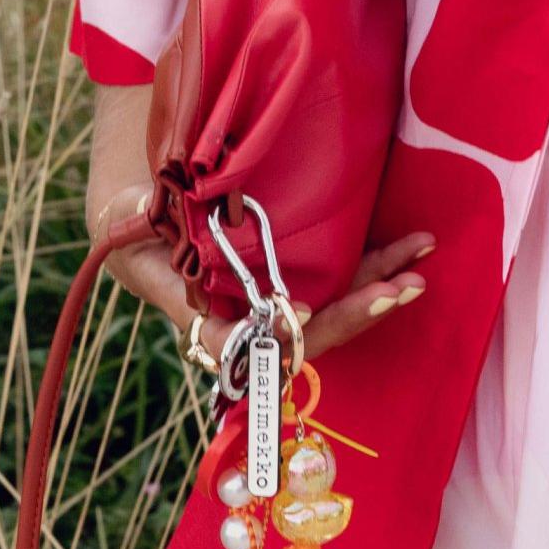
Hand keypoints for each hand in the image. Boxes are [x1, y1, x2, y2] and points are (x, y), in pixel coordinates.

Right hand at [88, 182, 435, 365]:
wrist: (148, 210)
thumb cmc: (135, 220)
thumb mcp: (130, 222)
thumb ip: (144, 230)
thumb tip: (159, 232)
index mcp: (202, 310)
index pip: (239, 338)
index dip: (271, 332)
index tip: (302, 313)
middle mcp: (247, 317)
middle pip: (305, 333)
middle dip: (352, 314)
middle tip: (397, 292)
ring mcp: (277, 299)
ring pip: (332, 310)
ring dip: (378, 292)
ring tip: (418, 274)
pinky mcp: (299, 275)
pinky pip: (340, 280)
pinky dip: (377, 268)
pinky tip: (411, 252)